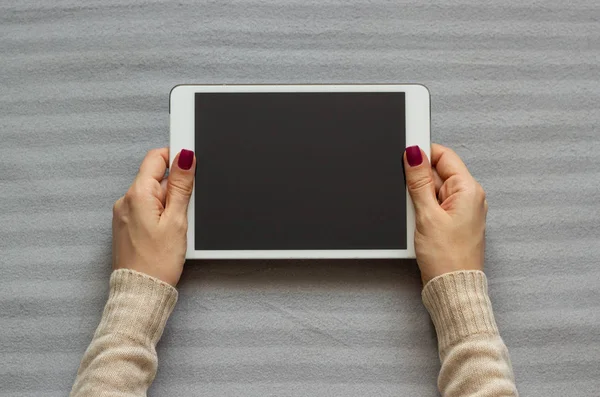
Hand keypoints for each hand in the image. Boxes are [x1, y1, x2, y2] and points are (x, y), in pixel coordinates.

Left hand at [112, 148, 195, 285]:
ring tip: (175, 228)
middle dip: (175, 188)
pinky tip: (167, 233)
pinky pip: (146, 209)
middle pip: (156, 178)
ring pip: (153, 195)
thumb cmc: (157, 262)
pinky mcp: (127, 226)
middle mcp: (126, 200)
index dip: (176, 159)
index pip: (156, 158)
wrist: (141, 291)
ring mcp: (124, 214)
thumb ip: (181, 186)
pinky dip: (160, 215)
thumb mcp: (177, 220)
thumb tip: (185, 158)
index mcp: (137, 194)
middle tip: (184, 212)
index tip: (191, 168)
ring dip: (169, 204)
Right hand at [404, 144, 487, 285]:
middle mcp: (469, 198)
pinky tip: (419, 225)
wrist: (452, 288)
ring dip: (419, 200)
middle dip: (418, 183)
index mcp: (468, 190)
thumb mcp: (427, 215)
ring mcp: (461, 211)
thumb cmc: (447, 258)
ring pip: (432, 191)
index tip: (404, 158)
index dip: (423, 155)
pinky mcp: (452, 223)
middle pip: (437, 174)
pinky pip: (434, 206)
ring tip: (418, 219)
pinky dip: (422, 211)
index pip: (444, 156)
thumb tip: (414, 154)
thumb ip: (419, 182)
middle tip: (413, 203)